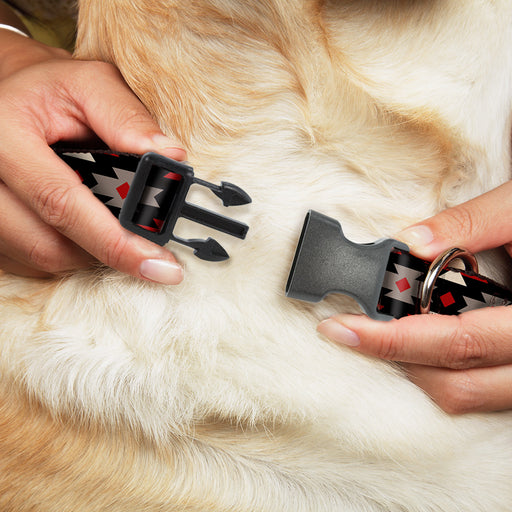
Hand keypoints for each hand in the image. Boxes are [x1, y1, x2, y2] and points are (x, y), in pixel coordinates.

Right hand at [0, 31, 185, 282]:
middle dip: (107, 251)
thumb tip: (170, 156)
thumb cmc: (51, 89)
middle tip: (148, 249)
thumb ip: (128, 117)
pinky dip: (68, 252)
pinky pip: (30, 260)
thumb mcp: (90, 84)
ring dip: (88, 252)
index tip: (160, 266)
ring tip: (113, 225)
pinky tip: (84, 228)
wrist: (7, 96)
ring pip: (41, 258)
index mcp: (3, 135)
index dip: (115, 242)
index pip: (61, 203)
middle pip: (49, 244)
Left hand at [318, 180, 511, 413]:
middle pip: (456, 383)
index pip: (455, 342)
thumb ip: (472, 223)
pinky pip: (484, 391)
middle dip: (394, 358)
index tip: (342, 328)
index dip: (391, 340)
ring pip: (469, 396)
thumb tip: (412, 241)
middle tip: (351, 330)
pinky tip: (424, 340)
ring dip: (418, 369)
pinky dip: (446, 371)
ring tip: (384, 333)